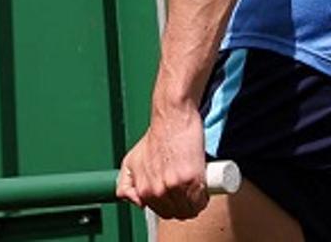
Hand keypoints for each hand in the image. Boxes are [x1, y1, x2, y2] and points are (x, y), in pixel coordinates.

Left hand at [116, 105, 210, 219]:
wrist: (172, 117)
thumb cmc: (157, 136)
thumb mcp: (133, 160)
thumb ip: (126, 183)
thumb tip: (135, 202)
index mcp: (143, 189)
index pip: (162, 213)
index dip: (173, 206)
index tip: (179, 197)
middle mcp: (157, 191)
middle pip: (177, 213)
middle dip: (185, 206)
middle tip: (190, 193)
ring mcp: (174, 187)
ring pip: (190, 209)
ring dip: (196, 204)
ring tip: (198, 190)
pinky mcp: (191, 180)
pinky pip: (201, 200)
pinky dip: (204, 198)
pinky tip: (204, 188)